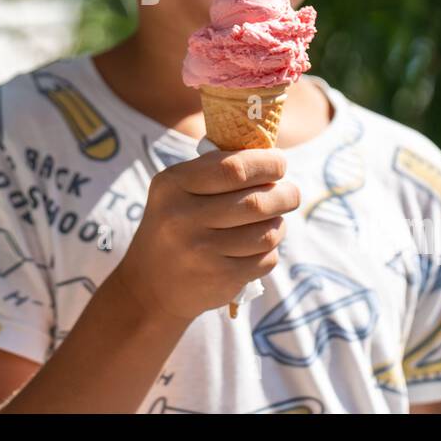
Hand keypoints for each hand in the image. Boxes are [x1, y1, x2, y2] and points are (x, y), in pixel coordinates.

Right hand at [113, 148, 299, 322]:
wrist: (150, 285)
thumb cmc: (175, 224)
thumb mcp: (177, 189)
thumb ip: (214, 169)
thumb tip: (270, 156)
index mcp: (173, 185)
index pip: (233, 168)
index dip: (266, 164)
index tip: (279, 164)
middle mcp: (182, 218)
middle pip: (256, 202)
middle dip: (285, 195)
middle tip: (291, 193)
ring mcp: (200, 252)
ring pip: (267, 233)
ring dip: (279, 224)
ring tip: (272, 221)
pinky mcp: (219, 279)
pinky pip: (265, 259)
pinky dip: (270, 252)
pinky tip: (256, 248)